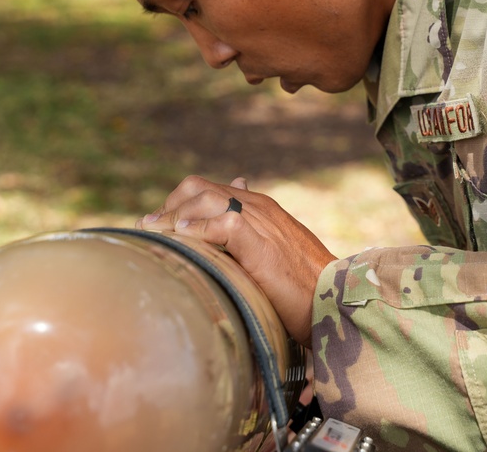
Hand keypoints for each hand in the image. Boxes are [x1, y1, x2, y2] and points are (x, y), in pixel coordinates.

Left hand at [137, 175, 336, 345]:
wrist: (336, 299)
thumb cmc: (304, 284)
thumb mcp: (273, 253)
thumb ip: (248, 237)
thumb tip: (224, 230)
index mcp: (259, 207)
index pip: (206, 188)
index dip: (176, 205)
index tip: (158, 228)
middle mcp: (258, 207)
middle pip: (198, 186)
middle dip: (168, 207)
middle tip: (150, 232)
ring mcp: (261, 222)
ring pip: (205, 198)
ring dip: (174, 217)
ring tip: (156, 237)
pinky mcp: (262, 244)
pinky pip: (223, 223)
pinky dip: (197, 230)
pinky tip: (183, 242)